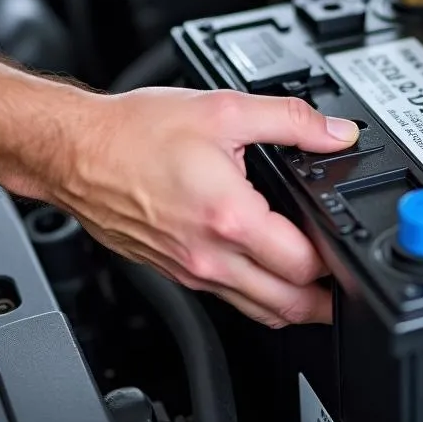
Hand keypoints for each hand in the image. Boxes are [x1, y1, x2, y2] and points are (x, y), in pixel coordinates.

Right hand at [53, 87, 358, 327]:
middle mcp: (210, 255)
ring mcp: (190, 270)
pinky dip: (255, 296)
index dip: (335, 262)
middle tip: (344, 286)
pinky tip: (265, 274)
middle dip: (323, 301)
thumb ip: (291, 121)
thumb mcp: (225, 110)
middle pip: (286, 305)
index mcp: (229, 217)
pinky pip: (227, 299)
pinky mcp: (175, 272)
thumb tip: (336, 133)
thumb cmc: (136, 133)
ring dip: (292, 307)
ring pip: (257, 311)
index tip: (347, 249)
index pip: (303, 265)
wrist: (75, 152)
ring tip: (316, 291)